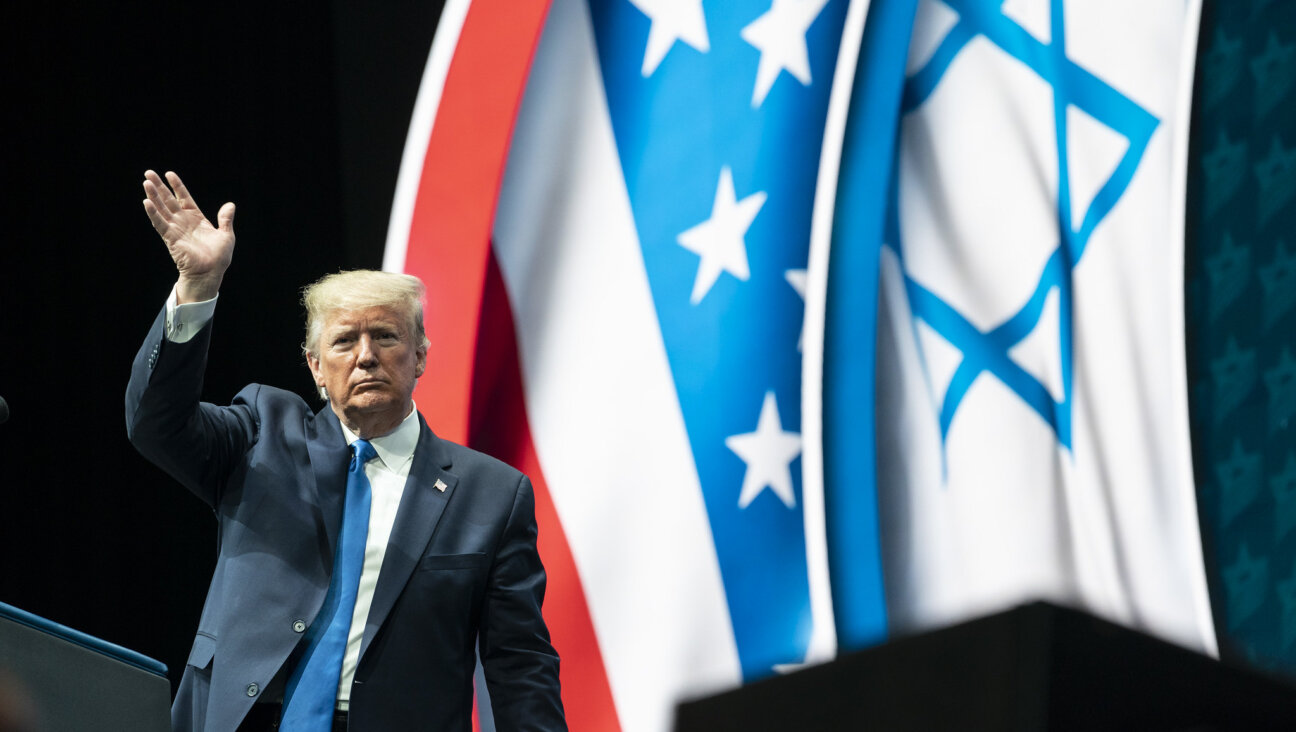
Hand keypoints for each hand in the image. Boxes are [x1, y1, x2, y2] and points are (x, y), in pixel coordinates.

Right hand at [142, 170, 235, 302]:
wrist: (210, 273)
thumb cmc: (218, 257)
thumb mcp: (226, 235)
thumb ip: (225, 219)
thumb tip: (230, 205)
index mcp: (196, 218)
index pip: (184, 198)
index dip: (177, 186)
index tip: (169, 173)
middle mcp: (183, 221)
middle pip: (169, 200)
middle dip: (159, 187)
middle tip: (148, 173)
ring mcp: (175, 229)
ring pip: (161, 209)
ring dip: (153, 196)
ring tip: (146, 182)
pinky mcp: (170, 238)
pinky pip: (160, 223)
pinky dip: (153, 213)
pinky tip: (146, 202)